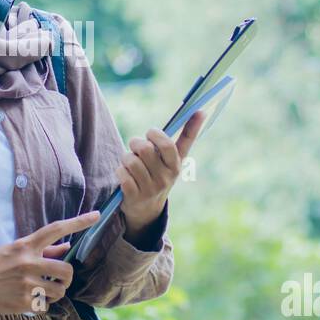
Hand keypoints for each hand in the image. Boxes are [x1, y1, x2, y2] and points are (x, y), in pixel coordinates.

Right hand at [0, 211, 100, 314]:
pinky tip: (30, 301)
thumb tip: (65, 247)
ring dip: (55, 293)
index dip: (79, 222)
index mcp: (25, 246)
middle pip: (66, 269)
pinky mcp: (23, 303)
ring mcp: (27, 284)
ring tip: (42, 291)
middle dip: (66, 277)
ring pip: (60, 290)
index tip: (97, 216)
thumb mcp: (12, 251)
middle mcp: (28, 263)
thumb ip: (40, 250)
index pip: (56, 229)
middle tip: (58, 280)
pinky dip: (42, 305)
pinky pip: (46, 306)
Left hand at [116, 110, 206, 234]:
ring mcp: (151, 188)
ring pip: (131, 160)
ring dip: (126, 158)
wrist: (146, 209)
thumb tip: (199, 110)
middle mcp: (167, 177)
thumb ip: (177, 140)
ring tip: (129, 162)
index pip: (176, 144)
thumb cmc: (157, 174)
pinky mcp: (135, 197)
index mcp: (176, 165)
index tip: (169, 123)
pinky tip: (124, 174)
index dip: (171, 131)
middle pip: (145, 149)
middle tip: (135, 145)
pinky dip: (120, 171)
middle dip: (136, 142)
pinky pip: (122, 174)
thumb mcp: (169, 161)